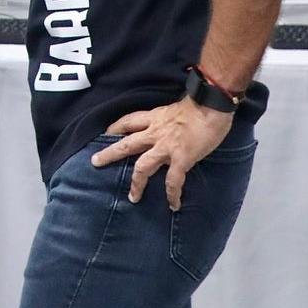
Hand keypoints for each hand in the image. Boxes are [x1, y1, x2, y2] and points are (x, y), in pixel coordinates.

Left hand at [90, 98, 233, 210]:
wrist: (212, 104)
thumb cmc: (201, 103)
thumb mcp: (176, 108)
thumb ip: (169, 120)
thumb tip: (172, 127)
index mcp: (155, 118)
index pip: (128, 121)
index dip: (115, 128)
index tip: (106, 134)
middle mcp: (155, 132)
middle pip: (126, 144)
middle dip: (110, 153)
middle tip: (95, 162)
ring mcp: (166, 146)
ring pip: (142, 166)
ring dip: (136, 183)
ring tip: (132, 197)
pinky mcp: (181, 158)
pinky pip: (173, 180)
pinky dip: (172, 194)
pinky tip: (173, 204)